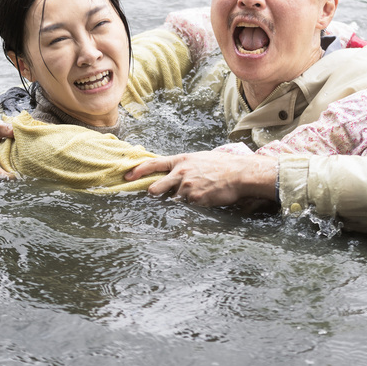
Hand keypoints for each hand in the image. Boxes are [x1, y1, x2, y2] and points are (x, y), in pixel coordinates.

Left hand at [125, 150, 277, 205]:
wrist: (239, 174)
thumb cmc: (221, 165)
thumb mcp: (199, 158)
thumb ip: (183, 165)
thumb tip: (172, 172)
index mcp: (181, 161)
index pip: (153, 164)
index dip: (137, 171)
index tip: (127, 176)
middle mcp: (180, 174)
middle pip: (155, 188)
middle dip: (155, 193)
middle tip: (161, 195)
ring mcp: (187, 188)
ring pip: (174, 199)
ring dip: (182, 199)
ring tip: (199, 192)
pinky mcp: (195, 201)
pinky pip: (189, 206)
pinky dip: (195, 205)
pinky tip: (207, 197)